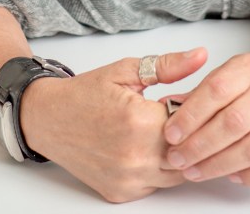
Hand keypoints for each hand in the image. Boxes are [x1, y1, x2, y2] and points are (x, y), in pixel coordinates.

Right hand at [20, 47, 207, 202]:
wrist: (48, 119)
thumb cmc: (85, 93)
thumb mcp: (126, 70)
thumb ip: (168, 66)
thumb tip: (200, 56)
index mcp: (138, 122)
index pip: (190, 121)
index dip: (195, 108)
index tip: (188, 97)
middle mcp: (135, 157)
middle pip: (188, 151)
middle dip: (191, 132)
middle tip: (181, 114)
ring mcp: (128, 179)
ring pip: (176, 174)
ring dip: (179, 153)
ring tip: (166, 130)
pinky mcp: (121, 193)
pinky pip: (156, 185)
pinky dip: (160, 167)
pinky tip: (150, 146)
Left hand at [161, 46, 249, 187]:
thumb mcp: (227, 71)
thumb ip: (199, 92)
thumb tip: (168, 110)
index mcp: (249, 69)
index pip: (217, 90)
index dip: (191, 114)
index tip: (170, 133)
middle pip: (234, 122)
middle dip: (200, 145)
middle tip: (177, 158)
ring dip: (220, 164)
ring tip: (195, 171)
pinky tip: (233, 176)